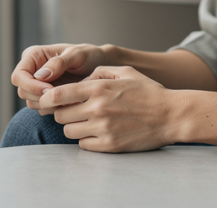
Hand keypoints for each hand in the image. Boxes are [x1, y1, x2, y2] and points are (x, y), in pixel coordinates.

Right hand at [11, 44, 110, 112]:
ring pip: (31, 102)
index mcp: (33, 56)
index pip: (19, 76)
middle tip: (61, 96)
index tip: (49, 90)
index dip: (31, 86)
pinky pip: (42, 109)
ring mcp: (38, 85)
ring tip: (68, 98)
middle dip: (40, 97)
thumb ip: (59, 63)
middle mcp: (32, 70)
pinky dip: (54, 108)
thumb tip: (40, 75)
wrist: (100, 66)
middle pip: (23, 92)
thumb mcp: (77, 54)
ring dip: (48, 104)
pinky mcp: (46, 96)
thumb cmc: (89, 55)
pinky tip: (69, 102)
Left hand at [41, 66, 177, 152]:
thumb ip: (100, 72)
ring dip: (74, 126)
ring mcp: (102, 128)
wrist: (170, 115)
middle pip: (59, 114)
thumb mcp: (126, 72)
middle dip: (63, 112)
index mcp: (98, 88)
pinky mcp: (109, 145)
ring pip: (68, 131)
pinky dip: (86, 139)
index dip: (46, 99)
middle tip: (75, 110)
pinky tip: (98, 132)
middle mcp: (97, 108)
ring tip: (88, 121)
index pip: (57, 95)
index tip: (46, 101)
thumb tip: (81, 80)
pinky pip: (83, 144)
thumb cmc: (149, 92)